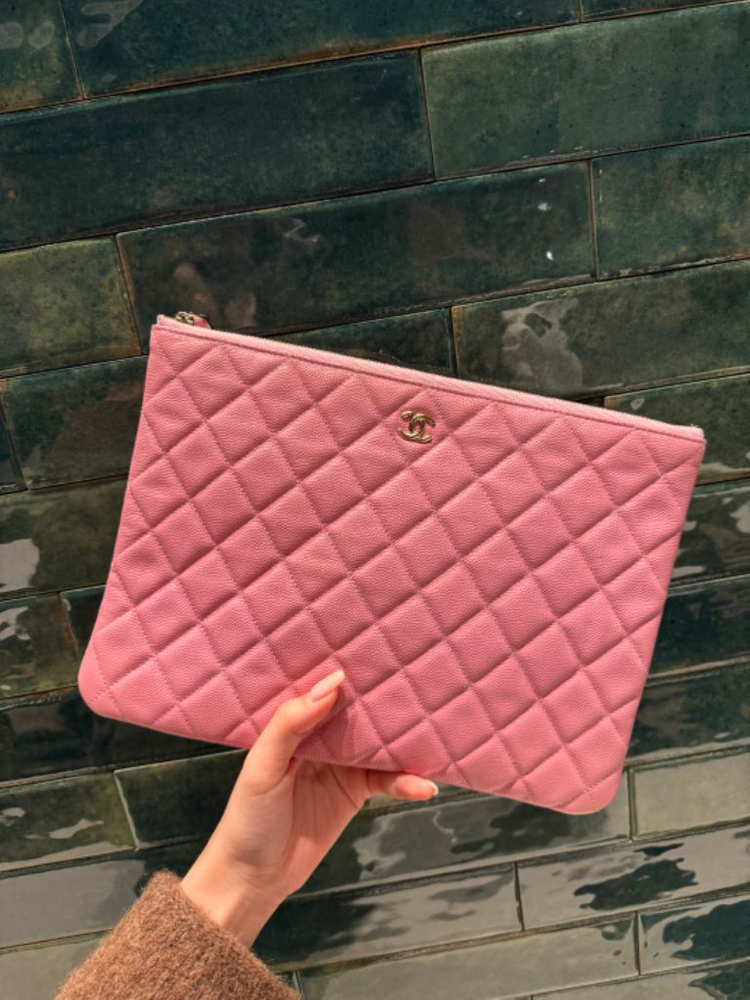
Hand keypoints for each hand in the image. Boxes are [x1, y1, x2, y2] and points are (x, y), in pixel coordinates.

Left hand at [180, 668, 437, 946]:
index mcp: (294, 725)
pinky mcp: (355, 793)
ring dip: (404, 745)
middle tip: (421, 687)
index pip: (325, 692)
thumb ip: (290, 725)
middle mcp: (320, 739)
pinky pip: (387, 782)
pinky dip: (406, 783)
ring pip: (378, 745)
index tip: (378, 656)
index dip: (348, 674)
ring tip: (435, 740)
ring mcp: (340, 766)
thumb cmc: (248, 817)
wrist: (254, 876)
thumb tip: (330, 685)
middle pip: (358, 714)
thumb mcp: (262, 767)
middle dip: (385, 702)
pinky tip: (425, 787)